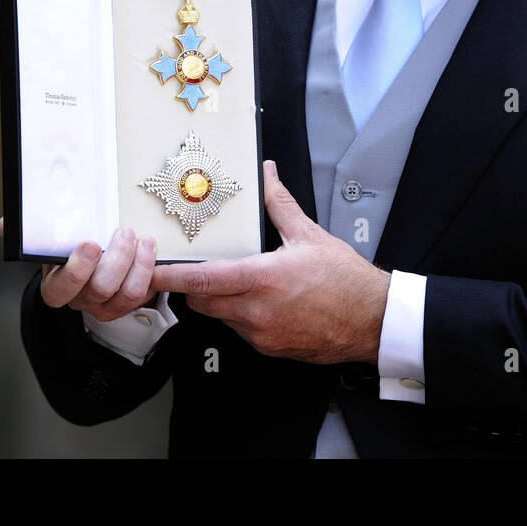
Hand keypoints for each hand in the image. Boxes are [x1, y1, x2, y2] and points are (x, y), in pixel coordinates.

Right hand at [0, 216, 159, 321]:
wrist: (95, 267)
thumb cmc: (70, 250)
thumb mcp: (50, 242)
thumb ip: (30, 234)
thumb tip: (5, 224)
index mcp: (56, 286)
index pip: (61, 289)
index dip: (77, 271)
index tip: (90, 244)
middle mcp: (81, 300)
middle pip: (100, 289)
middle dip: (117, 259)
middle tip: (124, 232)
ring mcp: (107, 306)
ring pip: (127, 294)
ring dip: (138, 263)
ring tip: (141, 238)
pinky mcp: (131, 304)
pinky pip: (145, 293)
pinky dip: (152, 270)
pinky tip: (153, 250)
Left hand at [150, 161, 390, 364]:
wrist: (372, 320)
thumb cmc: (346, 281)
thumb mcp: (309, 235)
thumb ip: (280, 204)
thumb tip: (267, 176)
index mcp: (263, 279)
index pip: (203, 279)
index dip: (172, 276)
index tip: (154, 271)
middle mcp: (257, 312)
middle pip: (202, 301)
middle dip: (195, 286)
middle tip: (200, 269)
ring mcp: (262, 334)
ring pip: (220, 317)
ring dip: (220, 301)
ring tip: (241, 282)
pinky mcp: (269, 349)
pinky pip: (240, 331)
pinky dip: (240, 316)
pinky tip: (261, 301)